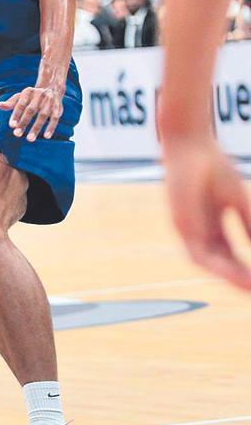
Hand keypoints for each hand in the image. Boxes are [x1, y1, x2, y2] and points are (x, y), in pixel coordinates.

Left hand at [0, 84, 62, 140]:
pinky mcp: (58, 107)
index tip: (11, 126)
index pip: (20, 104)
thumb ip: (10, 103)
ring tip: (30, 139)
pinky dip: (51, 127)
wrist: (52, 87)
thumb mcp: (21, 97)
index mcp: (28, 92)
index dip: (16, 115)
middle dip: (24, 123)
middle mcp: (39, 95)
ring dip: (37, 127)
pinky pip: (55, 118)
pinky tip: (46, 136)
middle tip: (17, 134)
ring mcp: (49, 101)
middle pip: (30, 110)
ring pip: (43, 115)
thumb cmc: (32, 96)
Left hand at [163, 132, 250, 289]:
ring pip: (209, 263)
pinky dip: (220, 267)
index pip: (229, 252)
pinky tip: (238, 275)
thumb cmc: (212, 167)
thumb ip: (250, 224)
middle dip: (240, 277)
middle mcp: (197, 230)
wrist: (190, 147)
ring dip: (231, 278)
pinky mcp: (181, 226)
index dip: (246, 267)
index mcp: (209, 223)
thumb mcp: (238, 199)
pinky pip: (200, 254)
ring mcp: (187, 229)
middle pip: (220, 262)